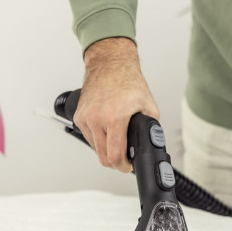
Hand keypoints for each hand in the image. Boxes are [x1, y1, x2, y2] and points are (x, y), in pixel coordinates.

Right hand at [74, 37, 159, 172]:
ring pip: (95, 149)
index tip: (127, 165)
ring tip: (116, 142)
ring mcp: (85, 118)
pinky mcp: (78, 117)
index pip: (114, 155)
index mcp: (114, 117)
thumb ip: (151, 127)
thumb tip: (152, 142)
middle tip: (124, 159)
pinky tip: (107, 131)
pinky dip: (98, 139)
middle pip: (102, 157)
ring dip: (106, 150)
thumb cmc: (127, 80)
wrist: (110, 64)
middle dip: (115, 162)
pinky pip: (88, 137)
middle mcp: (96, 119)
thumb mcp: (148, 105)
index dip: (123, 166)